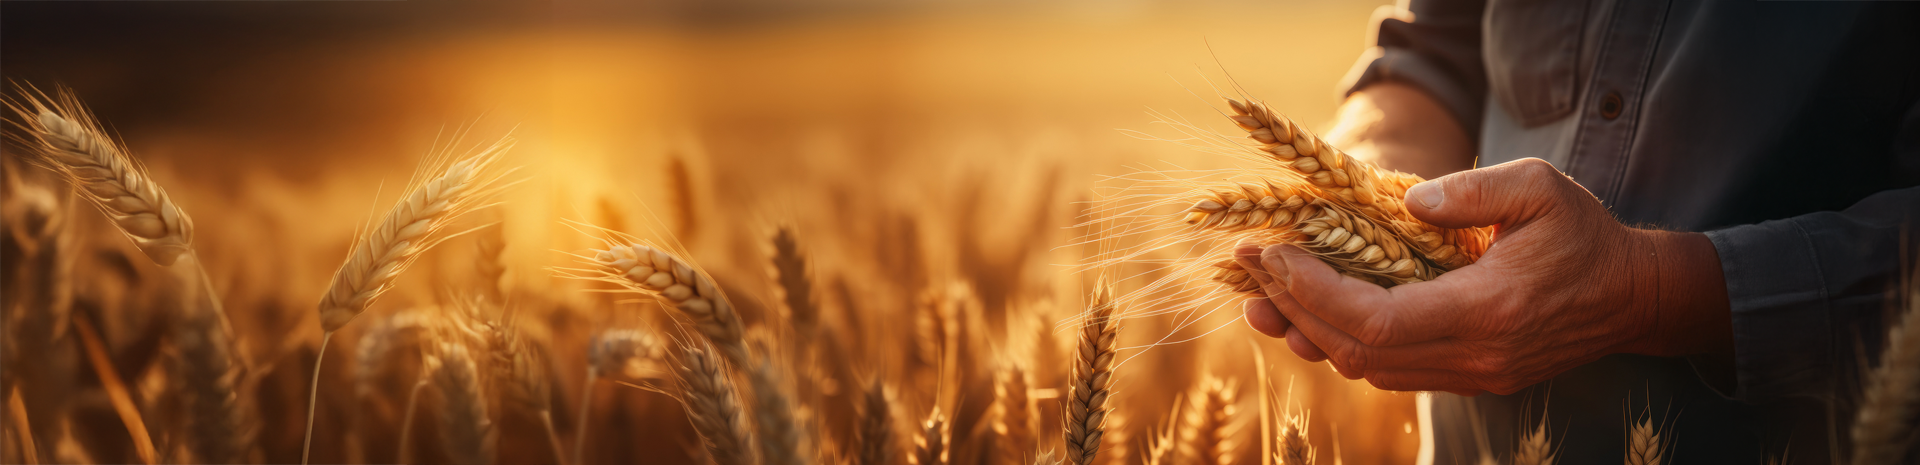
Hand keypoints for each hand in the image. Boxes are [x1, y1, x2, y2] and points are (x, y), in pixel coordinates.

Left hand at [1236, 158, 1732, 394]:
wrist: (1632, 296)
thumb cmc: (1584, 234)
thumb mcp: (1540, 189)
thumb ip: (1472, 192)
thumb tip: (1402, 199)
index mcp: (1488, 310)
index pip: (1377, 320)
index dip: (1314, 293)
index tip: (1273, 255)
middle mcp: (1474, 356)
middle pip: (1358, 352)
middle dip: (1294, 309)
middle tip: (1248, 269)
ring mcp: (1470, 375)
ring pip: (1368, 369)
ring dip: (1309, 333)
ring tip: (1260, 297)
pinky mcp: (1466, 378)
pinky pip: (1389, 370)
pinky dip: (1343, 343)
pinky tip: (1309, 315)